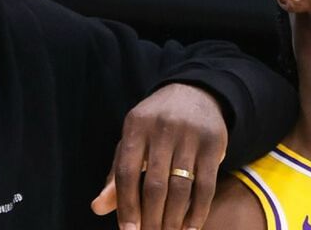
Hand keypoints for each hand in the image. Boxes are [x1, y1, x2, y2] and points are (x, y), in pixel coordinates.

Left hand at [90, 83, 227, 229]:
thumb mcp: (132, 142)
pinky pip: (206, 186)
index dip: (126, 205)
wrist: (196, 94)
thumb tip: (97, 208)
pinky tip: (190, 228)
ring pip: (180, 188)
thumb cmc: (155, 127)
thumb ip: (116, 175)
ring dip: (173, 220)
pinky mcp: (213, 143)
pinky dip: (198, 212)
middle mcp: (161, 128)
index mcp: (135, 126)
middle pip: (154, 185)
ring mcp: (189, 135)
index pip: (126, 172)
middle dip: (151, 219)